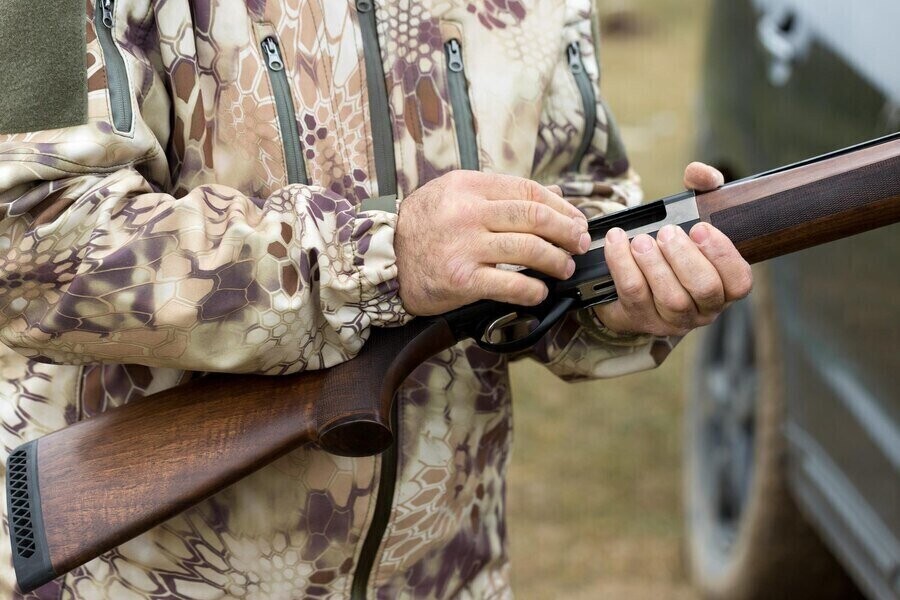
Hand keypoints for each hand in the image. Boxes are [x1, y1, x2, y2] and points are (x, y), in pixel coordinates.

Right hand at [395, 171, 588, 315]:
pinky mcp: (461, 280)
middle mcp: (468, 213)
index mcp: (468, 186)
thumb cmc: (421, 228)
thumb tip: (554, 196)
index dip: (561, 207)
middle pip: (534, 217)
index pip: (528, 191)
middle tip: (580, 243)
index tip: (576, 220)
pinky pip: (510, 284)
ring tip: (563, 267)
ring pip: (528, 249)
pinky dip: (533, 289)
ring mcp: (464, 246)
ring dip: (555, 260)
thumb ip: (500, 194)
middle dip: (567, 231)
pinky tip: (539, 291)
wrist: (383, 260)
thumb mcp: (454, 196)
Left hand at [593, 163, 752, 335]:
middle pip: (704, 289)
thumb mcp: (689, 218)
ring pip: (671, 298)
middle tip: (667, 233)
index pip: (739, 281)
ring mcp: (674, 320)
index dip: (723, 255)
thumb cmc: (669, 249)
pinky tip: (617, 243)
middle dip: (685, 258)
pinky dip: (623, 266)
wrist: (629, 281)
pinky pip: (634, 294)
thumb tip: (700, 173)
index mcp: (725, 286)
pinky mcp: (642, 319)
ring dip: (655, 265)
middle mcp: (704, 308)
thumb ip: (701, 190)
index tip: (700, 228)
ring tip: (642, 241)